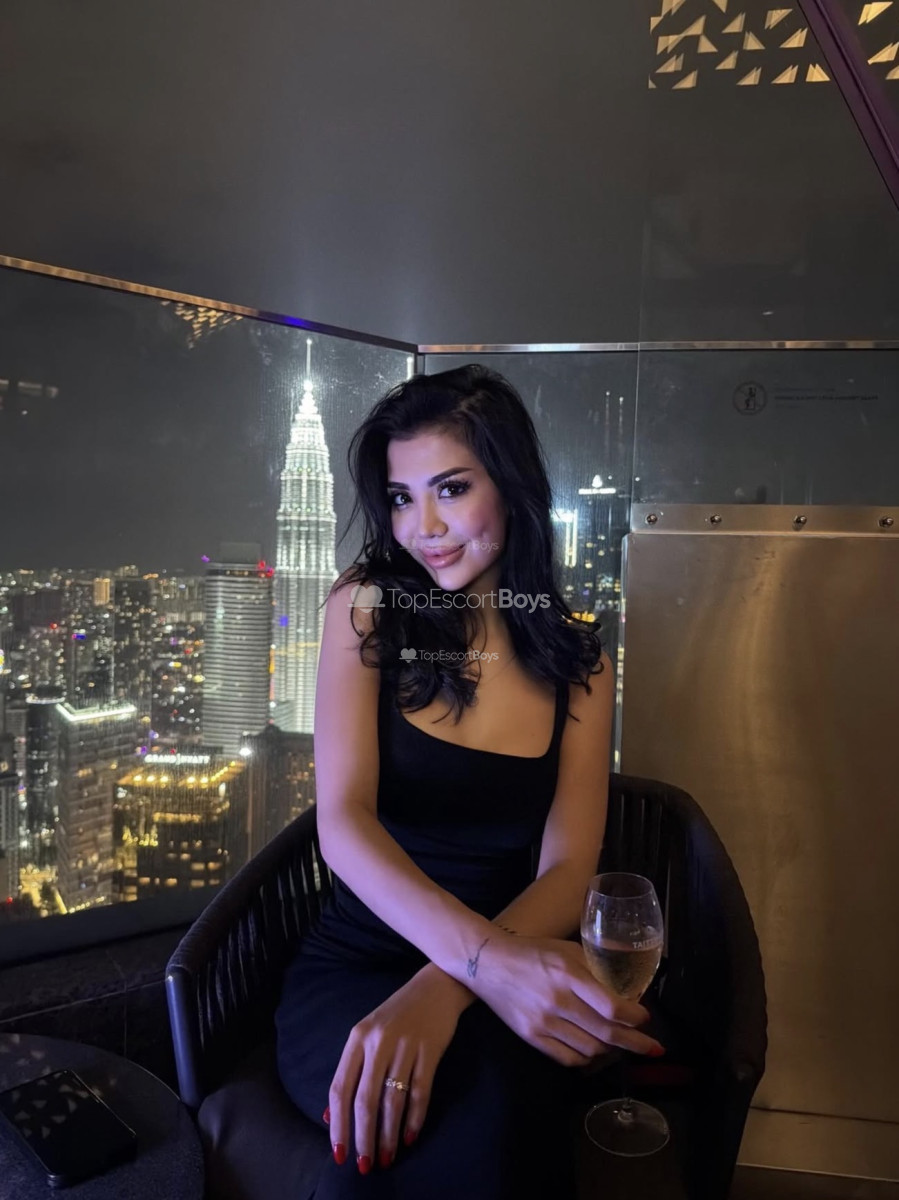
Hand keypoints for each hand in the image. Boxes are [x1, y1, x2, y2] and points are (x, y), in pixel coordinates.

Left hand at [326, 968, 468, 1173]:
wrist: (435, 986)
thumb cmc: (396, 1015)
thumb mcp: (368, 1035)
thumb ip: (351, 1072)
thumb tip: (330, 1116)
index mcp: (357, 1038)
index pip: (340, 1087)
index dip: (338, 1124)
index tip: (339, 1153)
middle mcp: (378, 1041)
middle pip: (365, 1098)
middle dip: (363, 1137)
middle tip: (365, 1165)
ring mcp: (406, 1045)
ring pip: (393, 1099)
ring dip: (389, 1134)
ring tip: (387, 1158)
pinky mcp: (430, 1050)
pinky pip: (420, 1091)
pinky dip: (414, 1118)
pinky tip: (409, 1137)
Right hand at [464, 933, 664, 1065]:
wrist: (488, 963)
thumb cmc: (533, 952)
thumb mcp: (567, 950)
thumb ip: (595, 969)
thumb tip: (626, 992)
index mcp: (568, 974)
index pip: (611, 1007)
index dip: (635, 1018)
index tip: (645, 1019)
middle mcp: (557, 1001)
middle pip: (606, 1033)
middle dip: (635, 1043)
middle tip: (653, 1048)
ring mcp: (543, 1022)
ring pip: (590, 1050)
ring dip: (611, 1050)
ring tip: (620, 1044)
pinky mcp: (531, 1037)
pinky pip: (568, 1059)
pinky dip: (587, 1059)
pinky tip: (594, 1051)